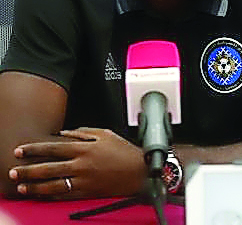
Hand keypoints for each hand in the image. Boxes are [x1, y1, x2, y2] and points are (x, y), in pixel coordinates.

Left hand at [8, 128, 146, 199]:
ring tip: (22, 185)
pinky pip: (65, 195)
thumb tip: (64, 134)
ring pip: (53, 184)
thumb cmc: (125, 152)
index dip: (33, 149)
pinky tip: (41, 194)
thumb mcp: (106, 134)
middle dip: (27, 170)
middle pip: (48, 168)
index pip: (52, 147)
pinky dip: (50, 196)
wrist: (141, 172)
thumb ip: (83, 132)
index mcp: (85, 148)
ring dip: (34, 186)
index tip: (20, 150)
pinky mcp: (89, 192)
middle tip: (13, 170)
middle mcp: (82, 164)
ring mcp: (84, 180)